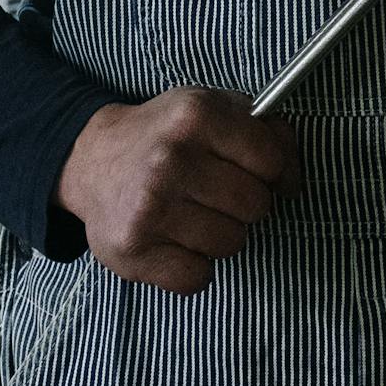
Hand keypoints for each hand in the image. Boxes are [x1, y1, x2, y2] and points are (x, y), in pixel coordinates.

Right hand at [54, 86, 300, 294]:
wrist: (93, 160)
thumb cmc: (165, 135)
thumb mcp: (210, 107)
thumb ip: (260, 127)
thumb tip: (292, 169)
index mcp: (195, 116)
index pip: (270, 159)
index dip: (278, 172)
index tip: (270, 177)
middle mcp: (171, 159)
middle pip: (255, 206)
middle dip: (247, 204)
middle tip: (222, 194)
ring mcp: (150, 208)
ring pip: (230, 243)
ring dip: (221, 235)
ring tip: (195, 213)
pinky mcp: (132, 251)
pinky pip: (197, 278)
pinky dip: (194, 267)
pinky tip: (176, 239)